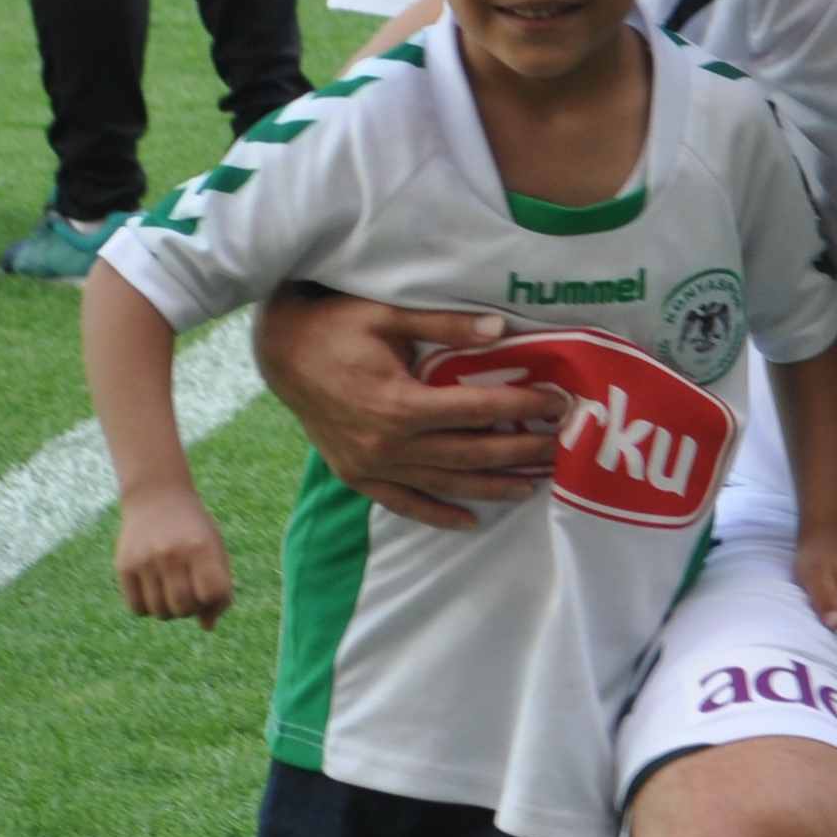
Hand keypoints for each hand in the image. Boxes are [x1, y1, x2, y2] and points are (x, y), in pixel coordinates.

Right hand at [115, 482, 231, 626]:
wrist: (156, 498)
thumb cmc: (193, 532)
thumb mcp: (215, 551)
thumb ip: (219, 588)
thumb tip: (206, 626)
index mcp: (201, 547)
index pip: (213, 594)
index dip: (215, 599)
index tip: (210, 587)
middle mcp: (171, 553)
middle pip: (184, 608)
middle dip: (191, 608)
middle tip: (189, 591)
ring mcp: (145, 560)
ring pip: (161, 612)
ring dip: (170, 609)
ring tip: (172, 589)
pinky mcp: (124, 566)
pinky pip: (138, 608)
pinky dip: (149, 607)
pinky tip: (154, 588)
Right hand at [250, 290, 561, 528]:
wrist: (278, 352)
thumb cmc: (334, 325)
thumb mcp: (388, 315)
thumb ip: (445, 325)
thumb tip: (500, 329)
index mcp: (400, 403)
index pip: (477, 410)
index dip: (521, 407)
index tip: (556, 403)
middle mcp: (387, 443)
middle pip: (469, 454)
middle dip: (519, 452)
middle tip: (559, 448)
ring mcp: (370, 464)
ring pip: (443, 484)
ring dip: (490, 487)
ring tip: (530, 485)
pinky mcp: (355, 474)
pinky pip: (402, 502)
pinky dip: (436, 514)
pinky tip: (469, 522)